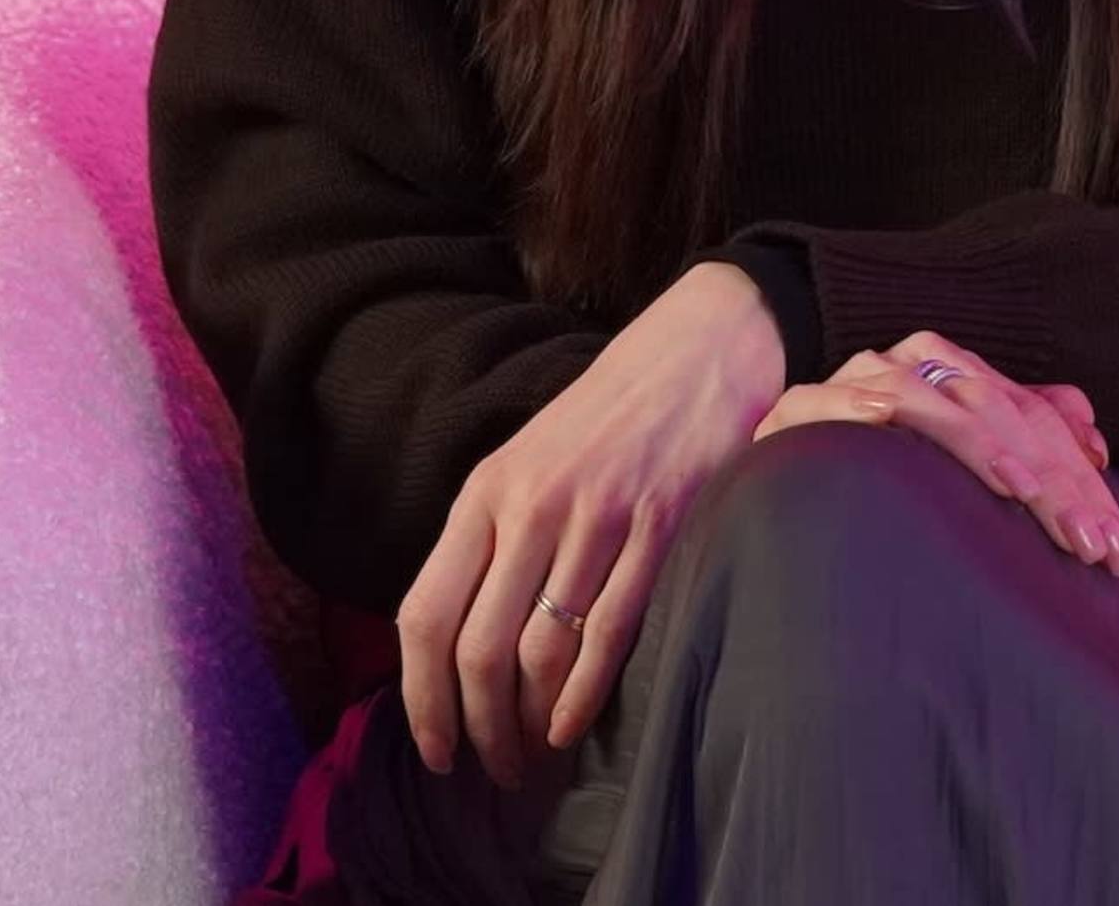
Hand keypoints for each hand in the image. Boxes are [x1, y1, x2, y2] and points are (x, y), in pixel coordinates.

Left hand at [397, 258, 788, 789]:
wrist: (697, 349)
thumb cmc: (608, 416)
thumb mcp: (528, 460)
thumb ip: (494, 537)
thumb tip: (461, 642)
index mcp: (486, 491)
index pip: (425, 614)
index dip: (421, 697)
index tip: (434, 749)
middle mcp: (531, 506)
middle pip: (479, 648)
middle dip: (479, 728)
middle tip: (492, 769)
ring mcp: (597, 516)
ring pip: (542, 650)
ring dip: (532, 721)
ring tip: (534, 754)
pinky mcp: (659, 525)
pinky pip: (610, 631)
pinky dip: (585, 694)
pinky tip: (573, 724)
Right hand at [753, 330, 1118, 575]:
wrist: (782, 492)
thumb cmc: (884, 488)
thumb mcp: (962, 469)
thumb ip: (1025, 439)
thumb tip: (1095, 436)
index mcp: (953, 374)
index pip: (1032, 417)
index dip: (1081, 480)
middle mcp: (907, 369)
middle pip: (994, 408)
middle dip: (1050, 480)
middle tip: (1089, 546)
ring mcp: (852, 384)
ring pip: (927, 401)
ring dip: (977, 446)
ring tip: (1023, 494)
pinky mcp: (794, 412)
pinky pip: (827, 402)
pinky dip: (859, 410)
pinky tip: (889, 422)